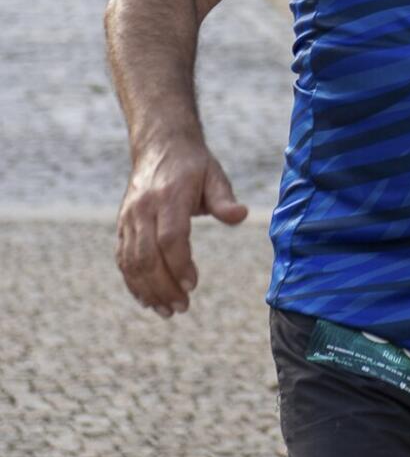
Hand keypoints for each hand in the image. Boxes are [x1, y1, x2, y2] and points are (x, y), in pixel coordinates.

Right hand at [116, 145, 247, 319]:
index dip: (179, 265)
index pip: (169, 237)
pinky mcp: (121, 225)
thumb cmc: (193, 165)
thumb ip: (225, 199)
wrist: (160, 145)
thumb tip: (242, 215)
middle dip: (163, 286)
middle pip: (147, 255)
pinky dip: (133, 282)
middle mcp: (143, 208)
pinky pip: (123, 258)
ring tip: (167, 310)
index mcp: (168, 196)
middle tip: (182, 307)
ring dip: (147, 290)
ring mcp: (128, 217)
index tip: (193, 284)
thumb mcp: (214, 175)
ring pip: (131, 261)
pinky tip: (148, 299)